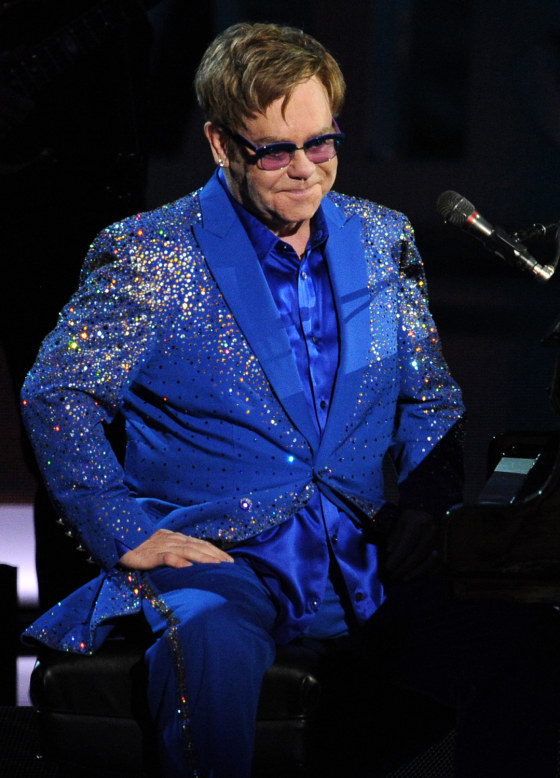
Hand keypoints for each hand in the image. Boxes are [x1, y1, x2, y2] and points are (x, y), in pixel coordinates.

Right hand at [119, 529, 233, 570]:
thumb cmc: (142, 544)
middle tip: (231, 565)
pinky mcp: (152, 554)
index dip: (216, 551)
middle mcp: (174, 540)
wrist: (120, 538)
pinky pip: (168, 558)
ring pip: (188, 551)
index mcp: (177, 538)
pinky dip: (179, 562)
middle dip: (216, 556)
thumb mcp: (162, 544)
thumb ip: (176, 550)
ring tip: (218, 566)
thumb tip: (192, 561)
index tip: (230, 561)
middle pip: (200, 547)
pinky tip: (189, 568)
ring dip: (204, 558)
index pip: (202, 544)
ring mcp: (164, 546)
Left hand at [382, 508, 440, 582]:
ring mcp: (440, 540)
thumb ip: (395, 536)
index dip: (397, 557)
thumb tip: (390, 551)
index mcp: (417, 523)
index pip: (406, 544)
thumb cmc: (411, 518)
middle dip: (404, 567)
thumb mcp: (400, 522)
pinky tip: (418, 575)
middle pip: (416, 554)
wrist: (430, 511)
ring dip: (414, 572)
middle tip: (393, 576)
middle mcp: (430, 531)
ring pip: (427, 560)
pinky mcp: (445, 547)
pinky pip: (437, 563)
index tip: (388, 567)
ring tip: (403, 578)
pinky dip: (427, 571)